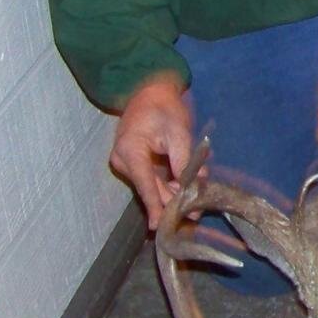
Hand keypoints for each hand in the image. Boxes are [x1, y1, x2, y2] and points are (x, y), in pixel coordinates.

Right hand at [110, 75, 192, 229]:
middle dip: (171, 202)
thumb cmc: (164, 108)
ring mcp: (124, 163)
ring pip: (150, 186)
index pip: (145, 185)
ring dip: (171, 193)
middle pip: (149, 189)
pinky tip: (184, 190)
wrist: (149, 92)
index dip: (155, 205)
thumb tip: (191, 189)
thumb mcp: (179, 133)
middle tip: (195, 214)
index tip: (159, 226)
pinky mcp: (132, 164)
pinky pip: (150, 180)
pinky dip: (167, 185)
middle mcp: (122, 160)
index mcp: (130, 150)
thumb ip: (183, 162)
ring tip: (194, 204)